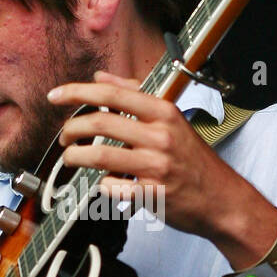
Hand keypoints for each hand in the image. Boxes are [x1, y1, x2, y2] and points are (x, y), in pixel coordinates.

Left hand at [47, 68, 251, 238]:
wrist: (222, 199)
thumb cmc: (194, 160)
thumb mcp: (171, 119)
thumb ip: (135, 96)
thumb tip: (101, 78)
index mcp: (163, 112)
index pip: (111, 95)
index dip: (77, 92)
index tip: (55, 96)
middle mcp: (160, 136)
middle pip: (99, 124)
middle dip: (71, 130)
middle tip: (64, 137)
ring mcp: (156, 165)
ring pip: (99, 157)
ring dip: (75, 157)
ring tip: (72, 159)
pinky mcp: (152, 193)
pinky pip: (112, 186)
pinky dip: (100, 184)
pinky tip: (103, 183)